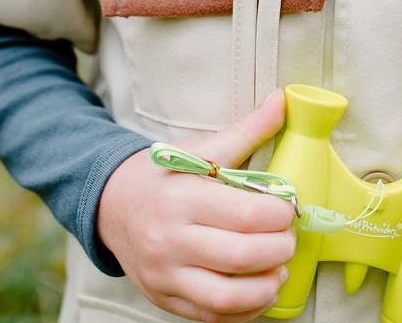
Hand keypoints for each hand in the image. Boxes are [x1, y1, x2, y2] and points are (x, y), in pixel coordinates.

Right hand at [98, 89, 295, 321]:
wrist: (112, 204)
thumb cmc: (164, 176)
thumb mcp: (201, 149)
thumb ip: (246, 130)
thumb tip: (282, 100)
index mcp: (182, 197)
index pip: (245, 215)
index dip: (279, 215)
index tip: (289, 207)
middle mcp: (170, 239)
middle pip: (241, 256)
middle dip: (279, 249)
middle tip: (289, 238)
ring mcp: (164, 274)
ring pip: (226, 297)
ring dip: (266, 287)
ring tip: (280, 269)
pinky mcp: (164, 298)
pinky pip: (211, 316)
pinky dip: (244, 310)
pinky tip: (260, 290)